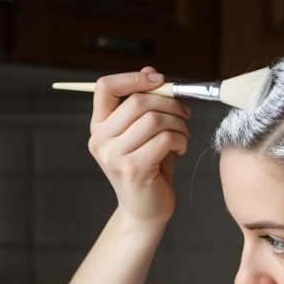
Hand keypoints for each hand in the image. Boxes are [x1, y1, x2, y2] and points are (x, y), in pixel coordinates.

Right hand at [88, 66, 192, 224]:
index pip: (105, 86)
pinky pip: (163, 139)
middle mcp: (100, 140)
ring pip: (153, 119)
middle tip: (185, 113)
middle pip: (137, 101)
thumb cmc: (149, 170)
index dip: (134, 77)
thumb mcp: (145, 133)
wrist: (146, 211)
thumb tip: (151, 72)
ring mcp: (114, 156)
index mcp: (99, 126)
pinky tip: (181, 149)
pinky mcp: (133, 169)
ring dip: (178, 123)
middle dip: (169, 103)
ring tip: (183, 135)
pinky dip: (179, 139)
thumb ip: (146, 105)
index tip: (160, 81)